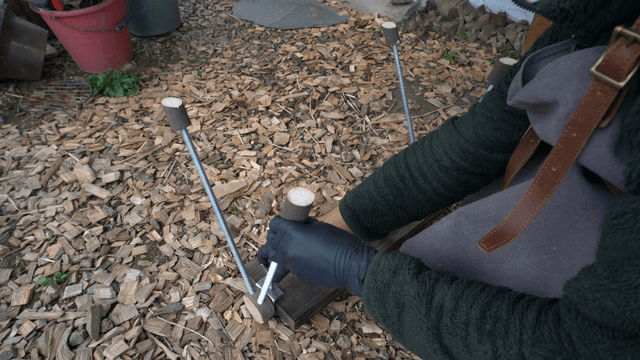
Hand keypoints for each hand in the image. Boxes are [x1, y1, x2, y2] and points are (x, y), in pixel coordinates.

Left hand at [258, 217, 376, 295]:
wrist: (351, 265)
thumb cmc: (340, 242)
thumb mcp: (320, 226)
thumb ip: (303, 225)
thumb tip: (297, 225)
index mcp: (291, 233)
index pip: (274, 224)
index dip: (278, 222)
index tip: (282, 223)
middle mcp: (287, 249)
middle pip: (270, 240)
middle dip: (275, 236)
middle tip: (282, 235)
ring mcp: (291, 264)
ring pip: (274, 257)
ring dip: (276, 252)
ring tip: (278, 252)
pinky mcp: (297, 276)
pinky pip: (288, 268)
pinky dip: (292, 263)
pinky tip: (302, 261)